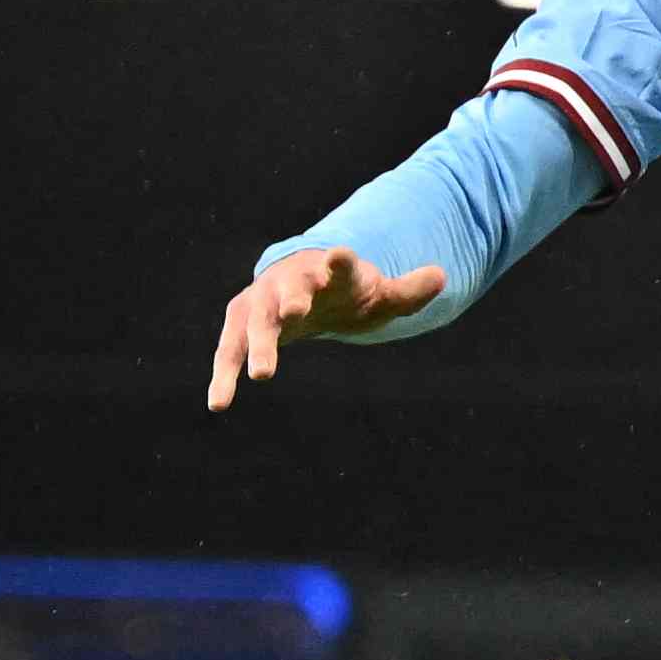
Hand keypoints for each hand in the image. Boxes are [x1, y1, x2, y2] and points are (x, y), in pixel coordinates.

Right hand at [205, 239, 451, 409]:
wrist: (300, 288)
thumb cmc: (344, 293)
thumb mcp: (378, 294)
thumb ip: (407, 290)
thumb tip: (443, 277)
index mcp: (326, 272)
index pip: (336, 265)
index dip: (338, 262)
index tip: (338, 256)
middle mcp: (289, 282)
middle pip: (288, 292)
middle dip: (290, 302)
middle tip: (295, 314)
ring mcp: (261, 302)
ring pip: (255, 323)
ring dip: (256, 346)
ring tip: (262, 375)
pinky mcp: (240, 324)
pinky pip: (228, 352)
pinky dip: (224, 375)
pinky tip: (217, 404)